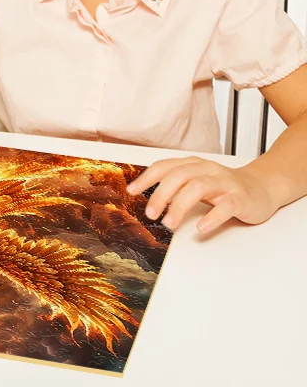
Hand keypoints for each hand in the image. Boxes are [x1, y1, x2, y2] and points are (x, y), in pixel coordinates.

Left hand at [127, 155, 278, 233]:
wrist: (261, 188)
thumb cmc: (223, 187)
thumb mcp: (196, 181)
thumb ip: (175, 186)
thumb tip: (148, 198)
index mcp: (193, 164)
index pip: (164, 166)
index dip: (146, 178)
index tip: (131, 191)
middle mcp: (207, 170)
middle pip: (178, 176)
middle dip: (160, 194)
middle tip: (150, 214)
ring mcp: (224, 183)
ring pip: (198, 187)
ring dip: (179, 206)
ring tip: (169, 223)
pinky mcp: (240, 199)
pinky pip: (226, 206)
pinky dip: (212, 217)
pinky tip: (201, 228)